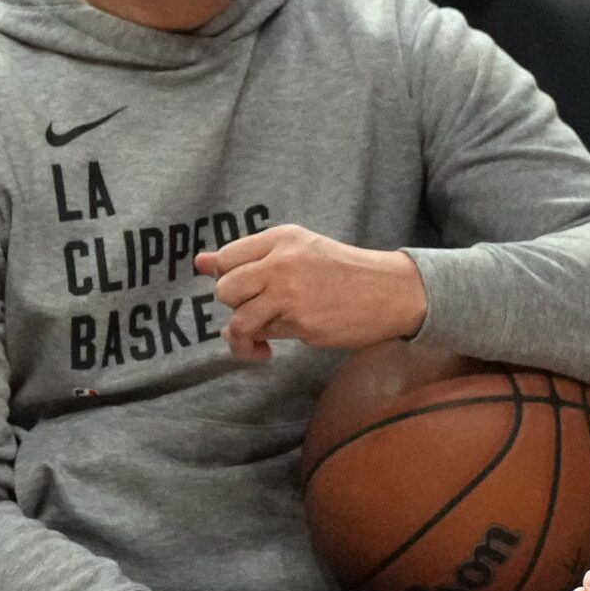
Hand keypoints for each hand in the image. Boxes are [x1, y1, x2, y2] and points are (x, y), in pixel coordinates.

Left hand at [195, 225, 427, 360]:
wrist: (392, 291)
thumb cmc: (341, 272)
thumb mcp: (298, 250)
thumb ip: (249, 257)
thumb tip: (198, 261)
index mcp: (281, 239)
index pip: (225, 258)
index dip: (226, 278)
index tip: (242, 291)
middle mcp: (282, 262)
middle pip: (225, 289)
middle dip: (233, 306)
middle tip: (253, 311)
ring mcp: (291, 294)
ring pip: (238, 319)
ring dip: (239, 336)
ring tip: (253, 342)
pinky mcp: (302, 323)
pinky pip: (264, 337)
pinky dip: (258, 347)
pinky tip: (268, 351)